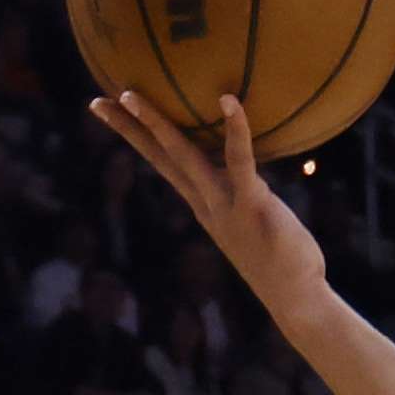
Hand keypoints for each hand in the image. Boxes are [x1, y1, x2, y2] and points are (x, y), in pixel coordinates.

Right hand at [88, 83, 327, 313]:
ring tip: (130, 95)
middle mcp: (206, 202)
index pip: (163, 164)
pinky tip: (228, 100)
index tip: (110, 115)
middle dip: (128, 129)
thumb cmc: (283, 259)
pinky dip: (235, 128)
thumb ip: (246, 194)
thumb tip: (249, 171)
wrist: (296, 298)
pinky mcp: (253, 203)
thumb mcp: (255, 220)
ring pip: (183, 156)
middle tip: (98, 101)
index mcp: (203, 203)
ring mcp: (225, 204)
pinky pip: (240, 160)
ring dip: (155, 125)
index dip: (137, 139)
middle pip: (160, 157)